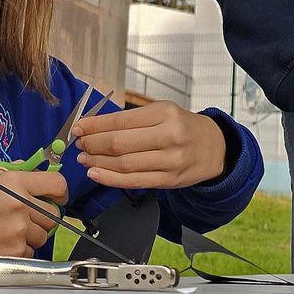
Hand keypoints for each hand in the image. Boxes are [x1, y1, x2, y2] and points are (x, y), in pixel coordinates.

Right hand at [0, 168, 67, 277]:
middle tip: (21, 219)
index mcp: (14, 182)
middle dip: (41, 218)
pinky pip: (30, 253)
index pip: (57, 183)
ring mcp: (18, 231)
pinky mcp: (14, 253)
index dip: (60, 192)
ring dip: (29, 236)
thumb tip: (36, 168)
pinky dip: (19, 252)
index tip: (57, 198)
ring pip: (42, 236)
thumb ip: (13, 173)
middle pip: (53, 214)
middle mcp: (20, 205)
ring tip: (5, 233)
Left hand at [72, 101, 227, 188]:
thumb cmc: (183, 127)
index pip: (121, 120)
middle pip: (120, 143)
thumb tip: (94, 127)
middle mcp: (169, 135)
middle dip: (93, 144)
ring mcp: (170, 160)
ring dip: (98, 162)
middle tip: (79, 144)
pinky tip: (96, 173)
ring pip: (124, 164)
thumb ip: (133, 120)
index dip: (95, 126)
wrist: (214, 148)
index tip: (79, 128)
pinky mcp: (169, 180)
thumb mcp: (163, 112)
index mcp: (165, 113)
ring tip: (84, 159)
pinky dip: (110, 178)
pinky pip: (133, 181)